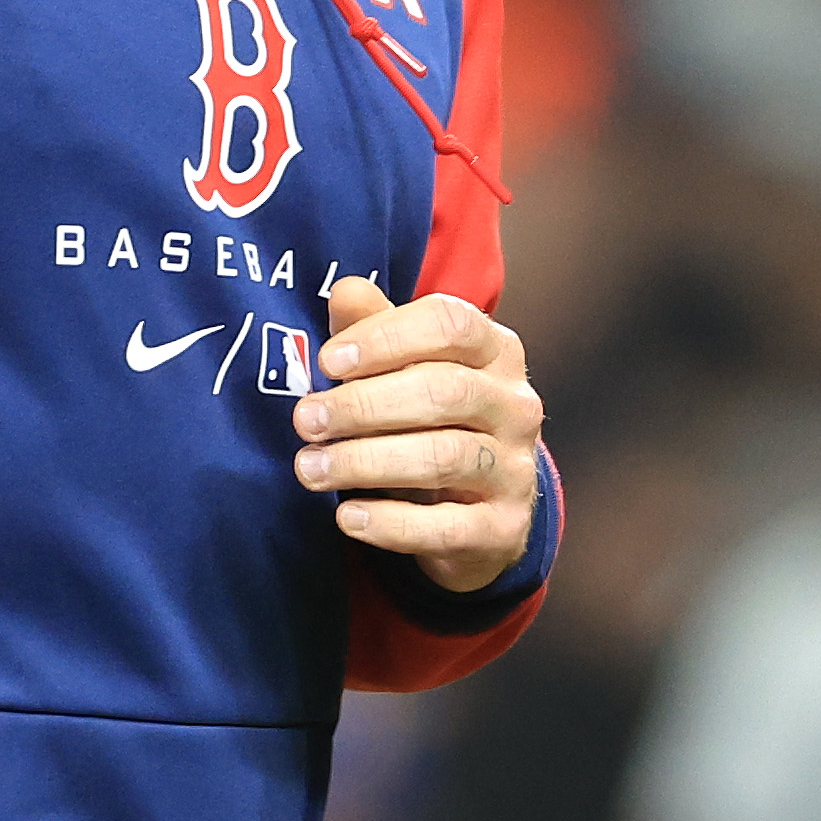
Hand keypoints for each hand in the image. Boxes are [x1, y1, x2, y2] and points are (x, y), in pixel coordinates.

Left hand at [291, 277, 544, 592]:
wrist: (474, 516)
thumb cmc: (428, 423)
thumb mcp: (402, 371)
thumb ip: (373, 329)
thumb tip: (345, 291)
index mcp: (495, 351)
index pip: (450, 324)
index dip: (387, 337)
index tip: (328, 360)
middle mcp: (515, 405)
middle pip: (443, 392)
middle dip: (364, 404)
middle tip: (304, 420)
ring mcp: (516, 469)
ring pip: (444, 457)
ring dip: (366, 462)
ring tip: (309, 469)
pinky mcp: (504, 528)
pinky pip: (448, 526)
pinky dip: (392, 523)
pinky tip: (348, 517)